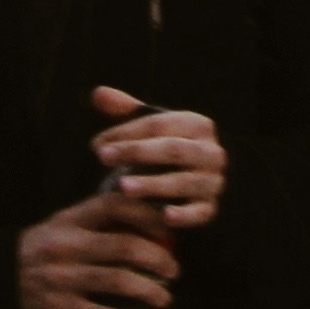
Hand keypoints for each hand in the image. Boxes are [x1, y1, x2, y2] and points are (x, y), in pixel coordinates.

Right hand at [15, 194, 184, 308]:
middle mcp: (66, 247)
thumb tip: (156, 218)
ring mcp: (61, 278)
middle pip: (124, 247)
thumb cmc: (44, 250)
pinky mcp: (58, 308)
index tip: (170, 227)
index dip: (148, 214)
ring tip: (164, 297)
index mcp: (70, 220)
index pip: (116, 206)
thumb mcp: (64, 225)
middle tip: (174, 270)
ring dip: (149, 291)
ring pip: (117, 282)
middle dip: (158, 259)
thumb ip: (100, 220)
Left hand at [85, 87, 227, 236]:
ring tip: (121, 187)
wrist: (184, 190)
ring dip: (152, 184)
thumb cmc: (160, 153)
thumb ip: (124, 111)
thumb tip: (97, 93)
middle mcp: (212, 152)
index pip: (161, 125)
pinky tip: (164, 215)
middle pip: (173, 149)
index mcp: (199, 126)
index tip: (96, 145)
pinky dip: (184, 215)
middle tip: (103, 158)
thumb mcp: (146, 131)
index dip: (127, 132)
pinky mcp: (210, 209)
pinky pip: (199, 213)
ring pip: (183, 181)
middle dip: (136, 152)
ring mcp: (213, 181)